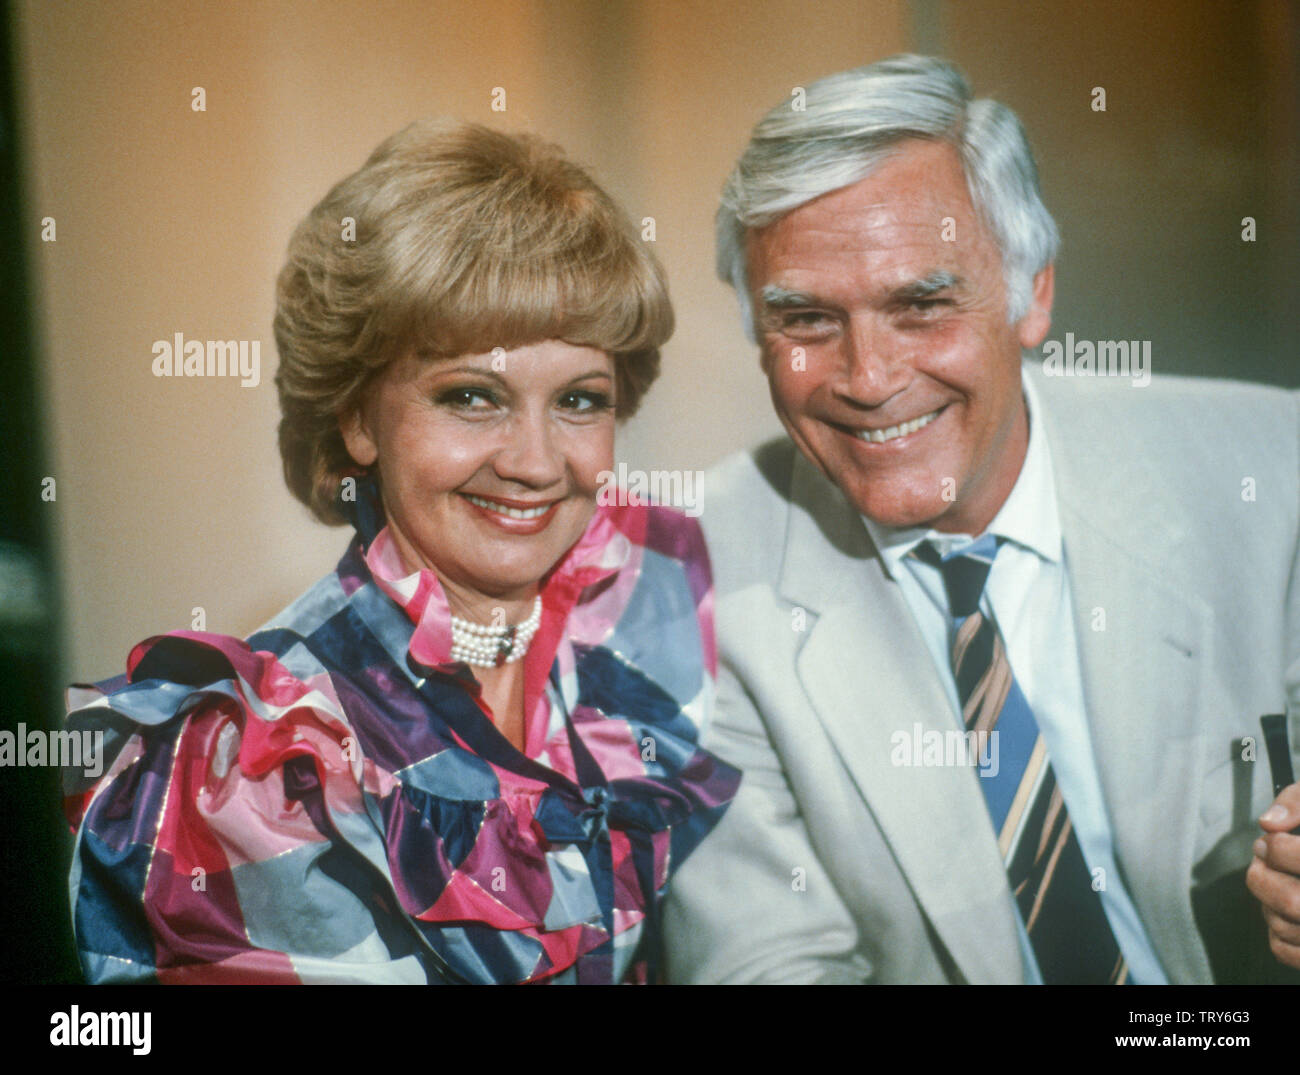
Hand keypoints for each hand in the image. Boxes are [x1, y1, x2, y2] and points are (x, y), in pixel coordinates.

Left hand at [1246, 782, 1299, 968]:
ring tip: (1277, 883)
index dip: (1273, 846)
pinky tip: (1287, 912)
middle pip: (1292, 902)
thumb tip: (1270, 823)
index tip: (1269, 840)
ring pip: (1285, 927)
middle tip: (1263, 859)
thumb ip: (1298, 802)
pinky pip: (1287, 951)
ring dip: (1267, 902)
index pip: (1293, 856)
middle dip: (1263, 876)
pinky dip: (1277, 933)